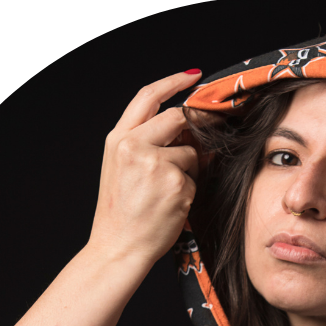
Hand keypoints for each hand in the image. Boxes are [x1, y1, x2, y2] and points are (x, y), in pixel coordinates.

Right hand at [87, 70, 201, 268]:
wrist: (118, 249)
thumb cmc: (122, 215)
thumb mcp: (121, 169)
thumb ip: (146, 143)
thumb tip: (186, 127)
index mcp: (118, 139)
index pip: (148, 96)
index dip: (174, 81)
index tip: (193, 77)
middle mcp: (135, 146)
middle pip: (178, 119)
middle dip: (196, 127)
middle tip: (208, 135)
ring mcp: (156, 165)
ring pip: (192, 153)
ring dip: (190, 171)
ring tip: (168, 195)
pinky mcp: (176, 185)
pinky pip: (196, 180)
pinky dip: (191, 193)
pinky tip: (172, 208)